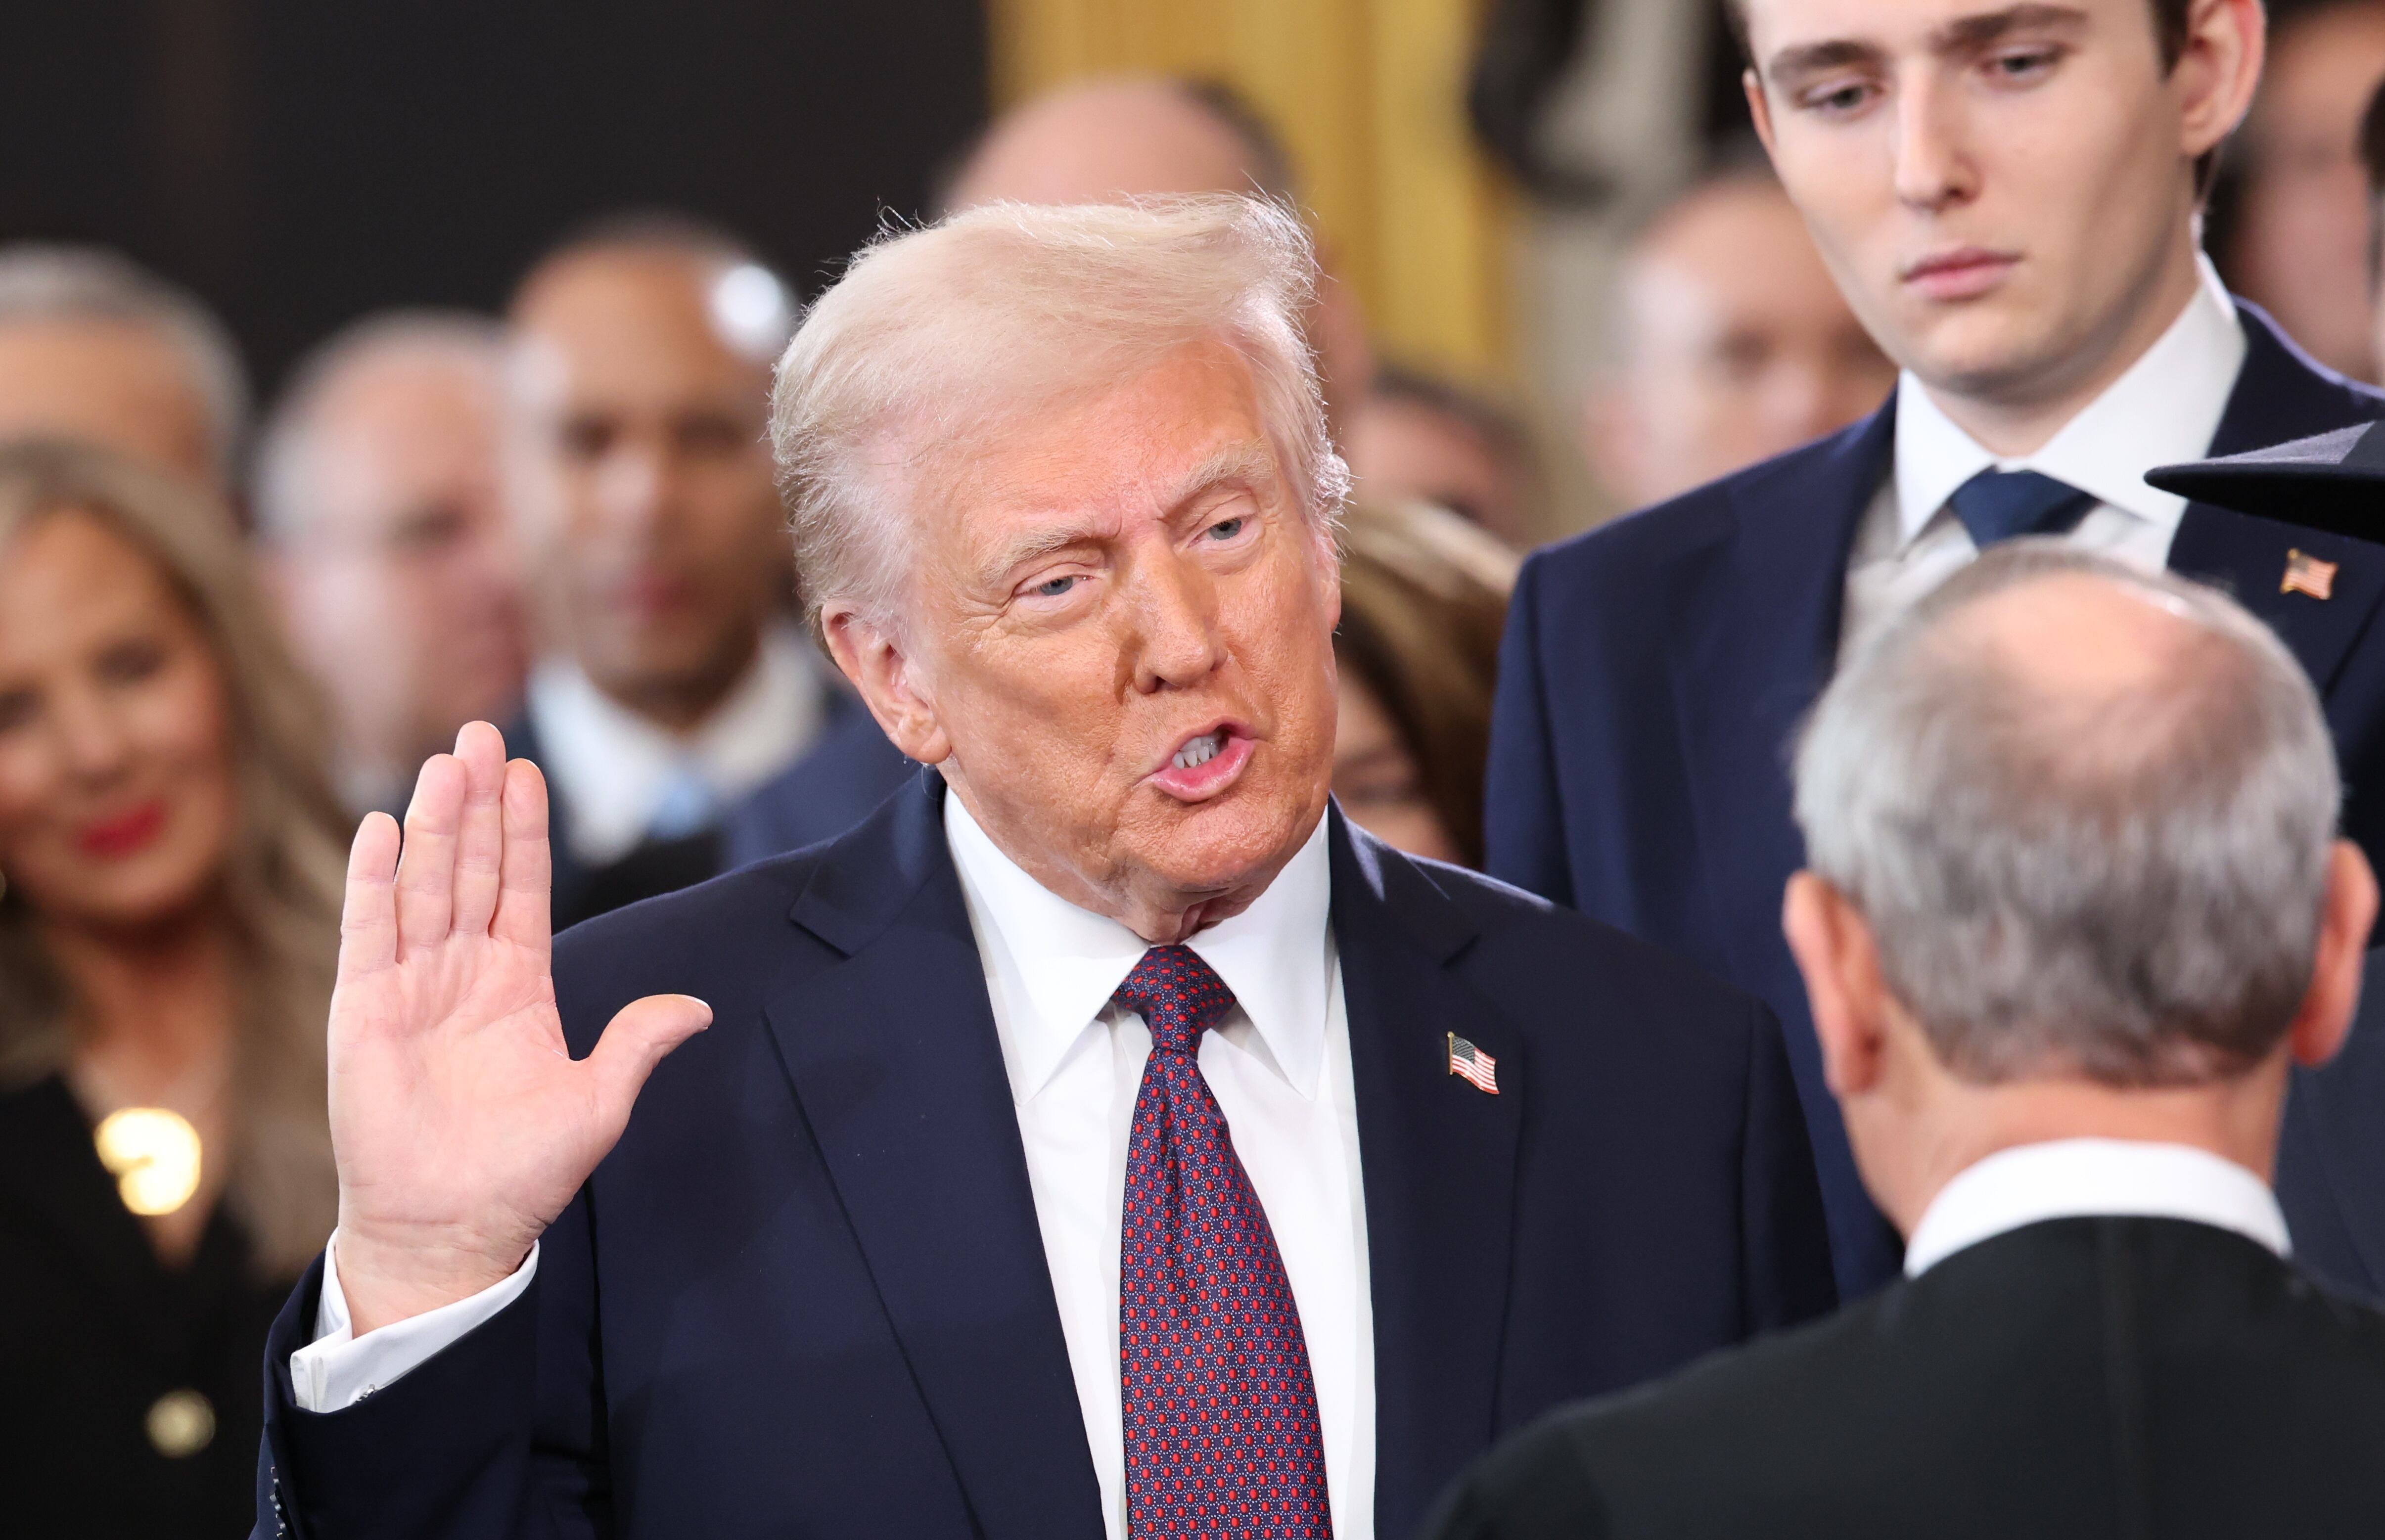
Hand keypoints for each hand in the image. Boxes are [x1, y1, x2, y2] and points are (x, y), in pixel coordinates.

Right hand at [326, 721, 710, 1334]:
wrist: (452, 1229)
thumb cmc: (522, 1174)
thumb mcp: (598, 1102)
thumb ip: (638, 1044)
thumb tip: (698, 1009)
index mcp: (518, 987)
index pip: (523, 888)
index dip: (524, 830)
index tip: (527, 770)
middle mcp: (462, 974)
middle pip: (470, 870)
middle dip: (477, 803)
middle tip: (481, 733)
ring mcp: (410, 988)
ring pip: (423, 886)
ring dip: (433, 824)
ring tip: (444, 761)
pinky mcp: (363, 1012)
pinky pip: (369, 934)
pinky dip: (374, 882)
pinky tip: (380, 830)